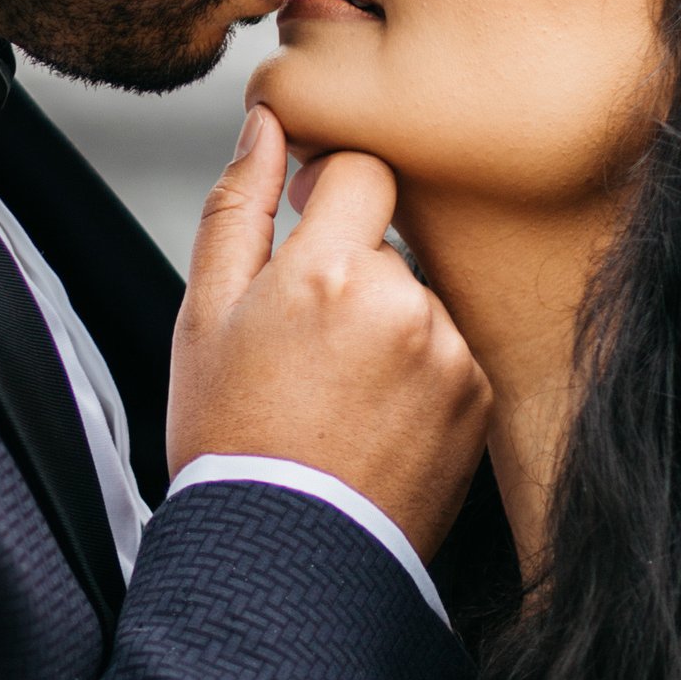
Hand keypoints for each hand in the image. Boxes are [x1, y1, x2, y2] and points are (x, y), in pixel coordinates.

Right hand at [167, 107, 490, 558]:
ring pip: (419, 297)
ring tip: (336, 391)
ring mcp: (448, 354)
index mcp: (329, 272)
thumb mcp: (203, 314)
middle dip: (351, 271)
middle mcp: (403, 306)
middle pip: (390, 242)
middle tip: (305, 343)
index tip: (307, 223)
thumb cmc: (233, 439)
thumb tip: (265, 125)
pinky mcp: (477, 400)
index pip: (363, 170)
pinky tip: (372, 416)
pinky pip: (448, 351)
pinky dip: (417, 371)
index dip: (329, 191)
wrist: (285, 554)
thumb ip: (237, 205)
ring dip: (387, 322)